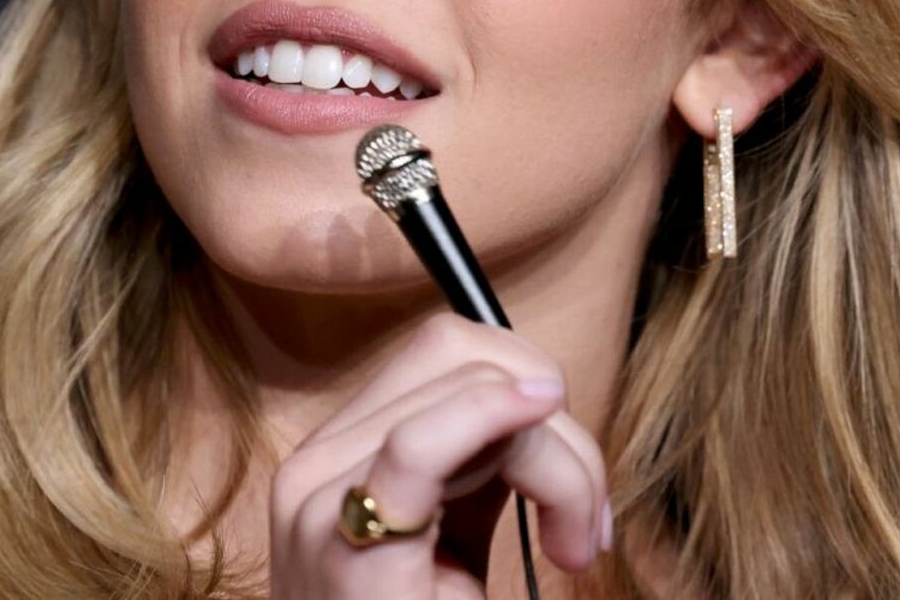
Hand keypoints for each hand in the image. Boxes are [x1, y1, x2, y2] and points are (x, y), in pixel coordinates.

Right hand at [268, 312, 609, 598]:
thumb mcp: (455, 542)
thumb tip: (539, 398)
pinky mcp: (341, 543)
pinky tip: (547, 443)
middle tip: (585, 524)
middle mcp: (314, 466)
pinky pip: (426, 442)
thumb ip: (481, 466)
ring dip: (559, 461)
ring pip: (471, 389)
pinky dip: (499, 420)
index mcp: (338, 459)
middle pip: (461, 353)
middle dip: (553, 421)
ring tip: (573, 548)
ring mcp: (318, 499)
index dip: (529, 393)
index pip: (447, 352)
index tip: (573, 486)